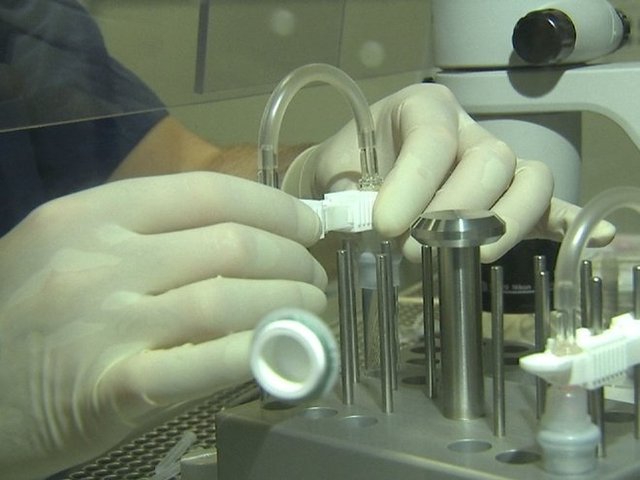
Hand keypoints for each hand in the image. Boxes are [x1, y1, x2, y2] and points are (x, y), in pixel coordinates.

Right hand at [0, 172, 326, 478]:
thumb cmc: (23, 317)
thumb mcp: (68, 251)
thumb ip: (144, 236)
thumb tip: (239, 234)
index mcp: (90, 216)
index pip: (207, 193)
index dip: (273, 207)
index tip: (307, 224)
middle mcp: (98, 261)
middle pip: (230, 243)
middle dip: (292, 258)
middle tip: (312, 274)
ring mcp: (105, 324)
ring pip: (228, 299)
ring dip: (288, 302)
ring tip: (310, 308)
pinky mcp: (114, 387)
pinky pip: (206, 362)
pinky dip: (257, 351)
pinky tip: (284, 348)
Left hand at [282, 83, 614, 261]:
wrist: (353, 182)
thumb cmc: (346, 171)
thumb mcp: (335, 172)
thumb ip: (347, 190)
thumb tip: (365, 218)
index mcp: (424, 109)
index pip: (433, 141)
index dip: (413, 184)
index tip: (385, 227)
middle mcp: (469, 131)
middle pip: (491, 160)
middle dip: (459, 210)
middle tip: (415, 249)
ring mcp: (495, 164)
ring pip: (529, 181)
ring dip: (505, 224)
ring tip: (472, 256)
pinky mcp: (508, 199)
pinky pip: (548, 206)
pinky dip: (566, 224)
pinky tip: (587, 238)